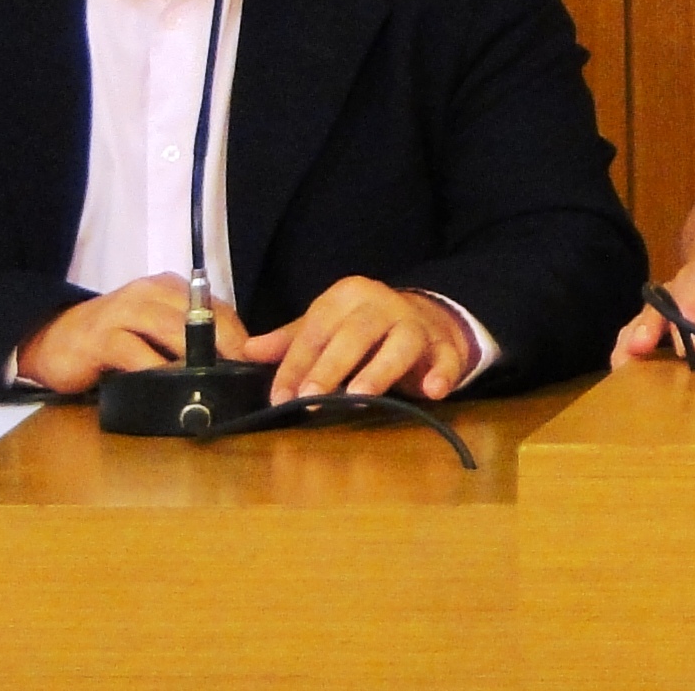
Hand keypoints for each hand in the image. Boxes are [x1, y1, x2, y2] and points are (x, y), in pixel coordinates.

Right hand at [16, 275, 256, 393]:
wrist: (52, 340)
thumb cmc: (111, 338)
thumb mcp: (153, 331)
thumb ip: (188, 336)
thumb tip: (233, 360)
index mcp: (168, 289)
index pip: (216, 307)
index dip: (238, 335)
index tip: (257, 360)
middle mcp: (148, 293)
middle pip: (201, 315)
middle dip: (227, 343)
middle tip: (245, 371)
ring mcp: (123, 312)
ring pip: (172, 329)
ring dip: (198, 354)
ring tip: (218, 377)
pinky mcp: (101, 338)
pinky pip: (135, 352)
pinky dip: (156, 368)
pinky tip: (170, 384)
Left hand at [235, 277, 478, 401]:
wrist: (425, 316)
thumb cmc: (364, 327)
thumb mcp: (327, 325)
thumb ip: (291, 340)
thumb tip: (248, 351)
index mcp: (348, 296)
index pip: (316, 330)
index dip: (296, 365)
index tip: (279, 397)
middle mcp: (383, 304)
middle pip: (356, 334)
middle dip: (330, 367)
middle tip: (310, 399)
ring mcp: (416, 324)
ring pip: (401, 343)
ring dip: (379, 371)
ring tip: (360, 398)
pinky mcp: (445, 345)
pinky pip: (447, 358)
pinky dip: (442, 373)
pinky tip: (432, 391)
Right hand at [611, 237, 694, 365]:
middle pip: (694, 286)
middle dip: (688, 317)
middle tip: (688, 351)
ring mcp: (685, 285)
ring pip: (663, 300)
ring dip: (649, 327)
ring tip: (635, 356)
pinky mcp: (667, 305)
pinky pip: (644, 317)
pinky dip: (630, 337)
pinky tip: (620, 364)